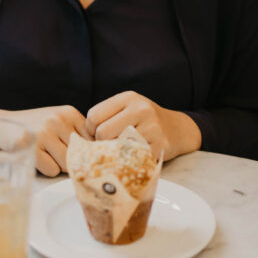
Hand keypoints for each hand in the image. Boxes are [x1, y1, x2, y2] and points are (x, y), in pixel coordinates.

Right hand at [0, 105, 89, 176]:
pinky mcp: (32, 147)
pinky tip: (37, 158)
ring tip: (45, 153)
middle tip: (56, 154)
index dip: (86, 151)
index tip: (79, 154)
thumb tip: (98, 155)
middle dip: (70, 159)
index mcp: (68, 112)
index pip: (92, 139)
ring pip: (67, 164)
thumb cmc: (35, 127)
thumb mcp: (58, 120)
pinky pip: (52, 170)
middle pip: (79, 154)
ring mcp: (44, 133)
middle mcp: (58, 120)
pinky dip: (46, 169)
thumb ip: (77, 132)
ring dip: (58, 165)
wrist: (4, 125)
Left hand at [86, 91, 201, 161]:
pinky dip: (127, 160)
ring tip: (119, 151)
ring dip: (113, 153)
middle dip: (101, 143)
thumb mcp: (127, 108)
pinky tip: (131, 156)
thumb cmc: (144, 121)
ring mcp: (151, 127)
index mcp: (128, 97)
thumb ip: (106, 116)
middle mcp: (141, 109)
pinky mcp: (158, 146)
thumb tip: (80, 138)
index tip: (97, 136)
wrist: (177, 130)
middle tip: (109, 146)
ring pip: (115, 146)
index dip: (90, 129)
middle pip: (102, 132)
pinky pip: (131, 157)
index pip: (94, 115)